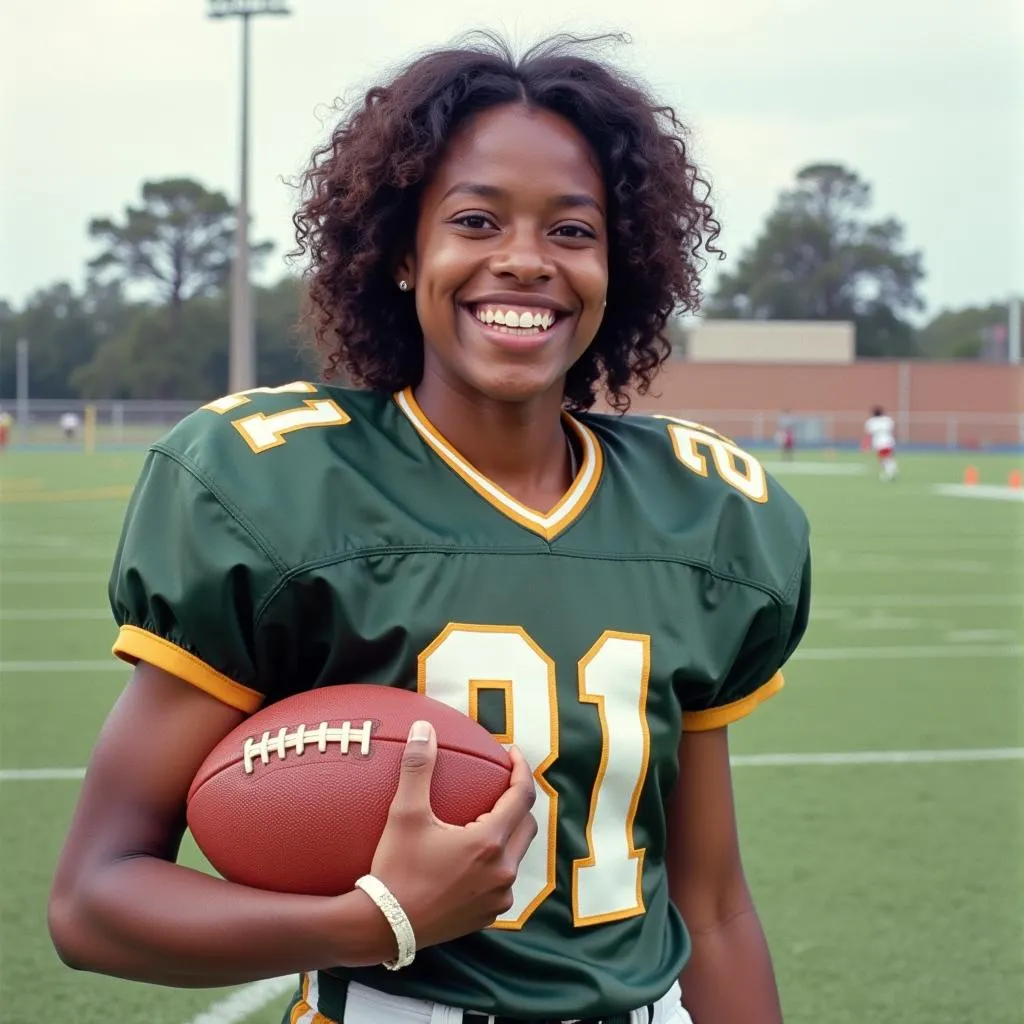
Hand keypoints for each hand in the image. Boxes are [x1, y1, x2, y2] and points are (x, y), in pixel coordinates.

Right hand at [368, 720, 536, 950]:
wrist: (383, 928)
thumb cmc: (395, 869)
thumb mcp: (405, 814)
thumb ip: (418, 767)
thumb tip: (424, 728)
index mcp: (489, 843)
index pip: (522, 796)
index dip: (521, 770)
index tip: (511, 753)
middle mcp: (502, 871)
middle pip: (527, 825)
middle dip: (519, 800)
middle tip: (501, 784)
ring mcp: (497, 897)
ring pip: (516, 855)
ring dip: (508, 833)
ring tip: (486, 817)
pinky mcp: (487, 916)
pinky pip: (502, 881)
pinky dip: (496, 862)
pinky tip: (473, 855)